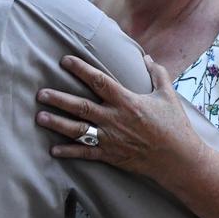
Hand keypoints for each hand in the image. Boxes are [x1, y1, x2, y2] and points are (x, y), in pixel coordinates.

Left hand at [35, 54, 203, 178]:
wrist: (178, 159)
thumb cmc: (174, 126)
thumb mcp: (168, 95)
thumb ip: (158, 74)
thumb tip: (147, 58)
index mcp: (127, 101)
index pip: (99, 80)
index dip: (80, 69)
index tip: (65, 60)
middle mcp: (114, 119)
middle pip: (81, 106)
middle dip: (59, 99)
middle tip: (41, 93)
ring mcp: (110, 138)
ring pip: (78, 130)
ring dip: (58, 123)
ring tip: (40, 117)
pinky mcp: (111, 155)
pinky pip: (86, 153)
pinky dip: (69, 152)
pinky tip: (53, 150)